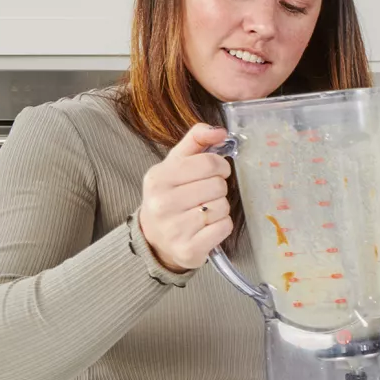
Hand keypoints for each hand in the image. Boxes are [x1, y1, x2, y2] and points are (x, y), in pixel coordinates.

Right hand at [137, 124, 233, 271]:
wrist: (154, 238)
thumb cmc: (170, 196)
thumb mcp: (175, 165)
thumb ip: (196, 141)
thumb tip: (219, 131)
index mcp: (159, 177)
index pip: (208, 163)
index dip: (220, 166)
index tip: (217, 172)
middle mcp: (162, 203)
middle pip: (218, 186)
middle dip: (219, 189)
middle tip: (206, 195)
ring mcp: (174, 228)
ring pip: (222, 207)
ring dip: (220, 209)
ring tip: (203, 212)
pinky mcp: (188, 249)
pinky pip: (224, 228)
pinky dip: (222, 227)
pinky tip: (207, 228)